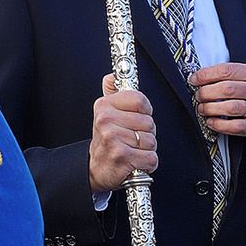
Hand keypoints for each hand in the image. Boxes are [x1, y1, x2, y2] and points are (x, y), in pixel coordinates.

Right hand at [88, 73, 157, 193]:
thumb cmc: (105, 142)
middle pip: (149, 122)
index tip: (137, 117)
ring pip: (151, 140)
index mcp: (104, 106)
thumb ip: (112, 93)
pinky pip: (151, 157)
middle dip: (145, 133)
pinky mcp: (122, 157)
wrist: (95, 169)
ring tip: (132, 150)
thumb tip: (112, 76)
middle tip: (130, 139)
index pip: (139, 100)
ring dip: (146, 149)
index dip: (145, 111)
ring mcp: (113, 138)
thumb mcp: (104, 114)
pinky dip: (147, 163)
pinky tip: (135, 162)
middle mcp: (106, 121)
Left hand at [190, 63, 245, 139]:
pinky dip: (219, 125)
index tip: (195, 78)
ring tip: (202, 108)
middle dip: (206, 92)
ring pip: (230, 108)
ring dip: (210, 109)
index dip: (206, 74)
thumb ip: (236, 74)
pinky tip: (211, 122)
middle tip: (198, 95)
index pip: (228, 70)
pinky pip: (236, 127)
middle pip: (227, 89)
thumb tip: (205, 76)